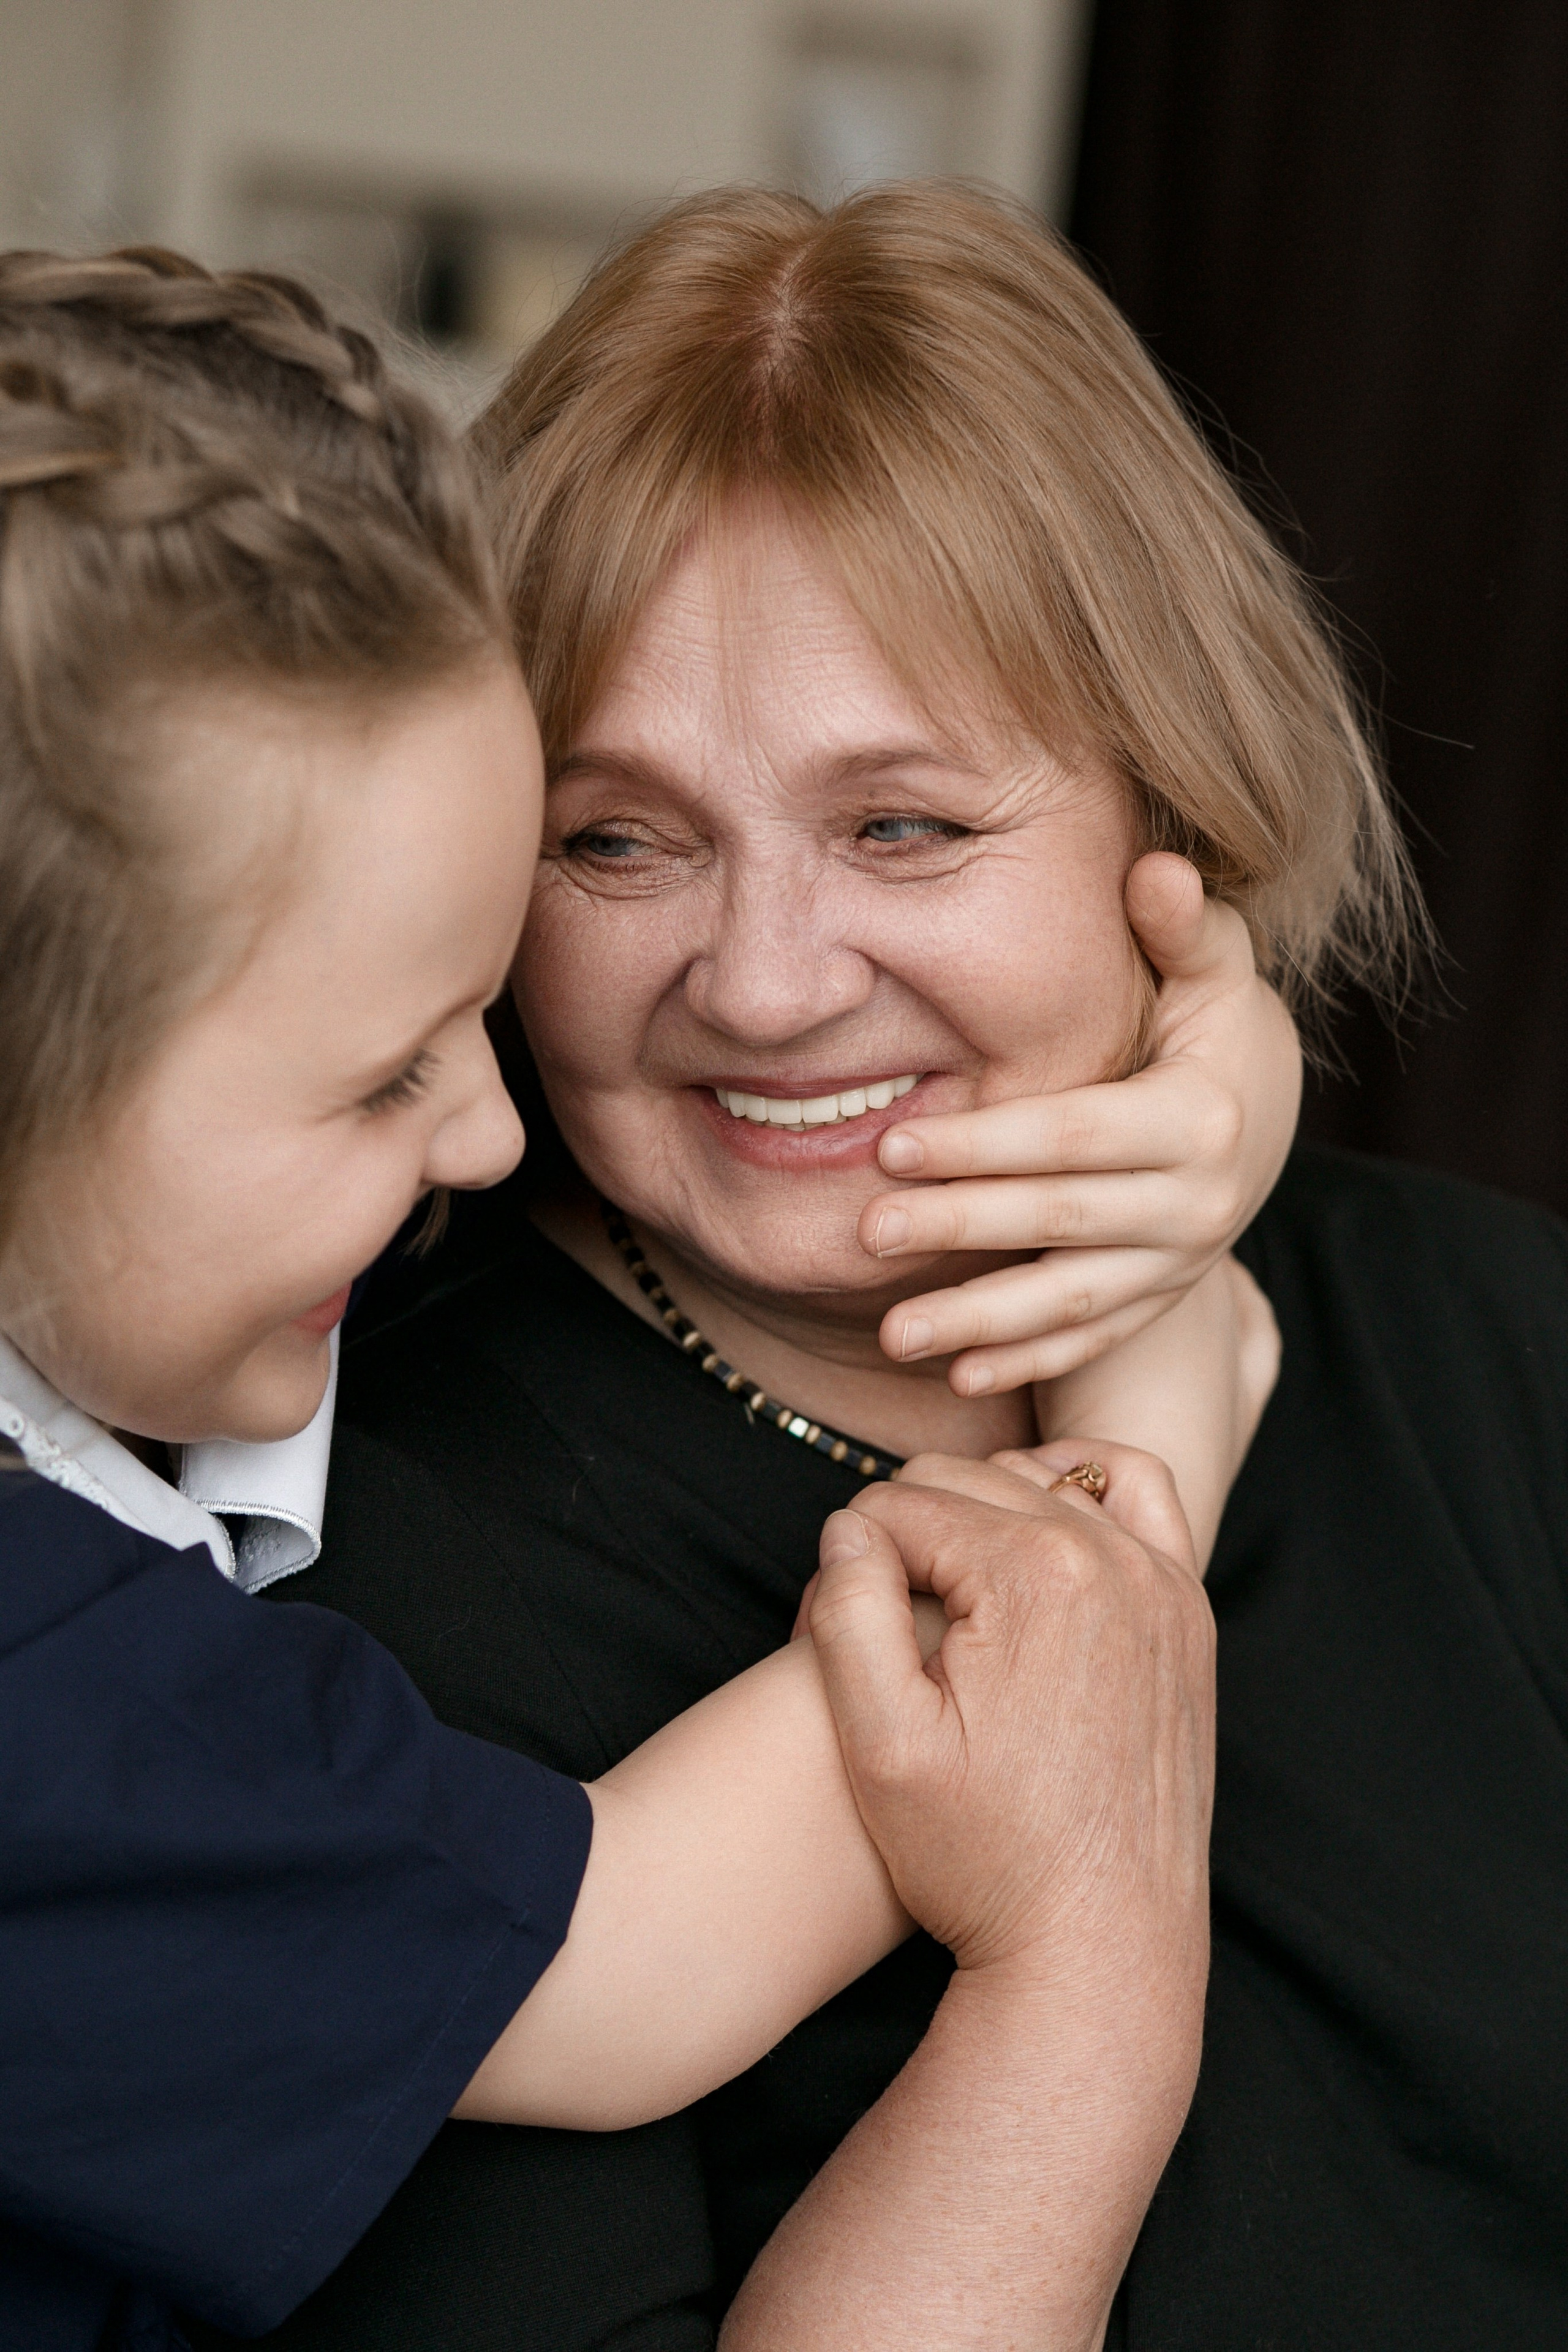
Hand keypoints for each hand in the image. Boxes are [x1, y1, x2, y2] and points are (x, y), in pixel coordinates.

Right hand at [807, 1466, 1214, 1992]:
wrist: (1100, 1943)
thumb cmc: (985, 1857)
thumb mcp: (880, 1746)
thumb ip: (848, 1613)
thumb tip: (847, 1527)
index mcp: (1034, 1575)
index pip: (896, 1505)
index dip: (849, 1562)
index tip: (842, 1633)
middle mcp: (1112, 1557)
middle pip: (964, 1481)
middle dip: (908, 1535)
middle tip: (882, 1626)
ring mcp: (1163, 1581)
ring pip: (1037, 1482)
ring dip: (981, 1513)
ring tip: (945, 1598)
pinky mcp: (1188, 1610)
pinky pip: (1134, 1493)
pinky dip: (1080, 1488)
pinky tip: (1036, 1534)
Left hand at [860, 854, 1301, 1394]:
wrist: (1271, 1115)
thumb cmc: (1213, 1026)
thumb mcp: (1213, 969)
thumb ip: (1180, 926)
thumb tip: (1154, 869)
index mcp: (1199, 1115)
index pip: (1072, 1135)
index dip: (984, 1144)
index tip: (892, 1143)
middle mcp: (1200, 1200)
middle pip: (1060, 1220)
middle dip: (959, 1228)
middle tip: (866, 1232)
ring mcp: (1182, 1260)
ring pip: (1073, 1301)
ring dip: (981, 1324)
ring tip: (894, 1336)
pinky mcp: (1162, 1298)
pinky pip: (1093, 1340)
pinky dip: (1028, 1362)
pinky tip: (956, 1378)